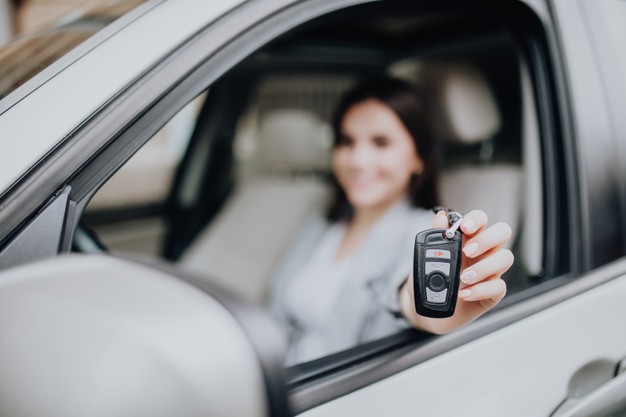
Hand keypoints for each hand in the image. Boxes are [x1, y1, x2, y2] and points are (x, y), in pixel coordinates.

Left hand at [399, 210, 512, 333]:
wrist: (428, 308)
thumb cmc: (431, 279)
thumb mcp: (429, 258)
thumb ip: (437, 237)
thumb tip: (442, 217)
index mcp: (469, 238)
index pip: (482, 219)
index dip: (477, 219)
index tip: (464, 228)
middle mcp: (484, 252)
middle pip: (503, 232)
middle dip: (487, 239)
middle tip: (467, 251)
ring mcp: (490, 272)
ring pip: (506, 258)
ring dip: (485, 266)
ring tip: (464, 277)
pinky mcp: (492, 293)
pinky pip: (499, 287)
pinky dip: (480, 290)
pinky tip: (464, 294)